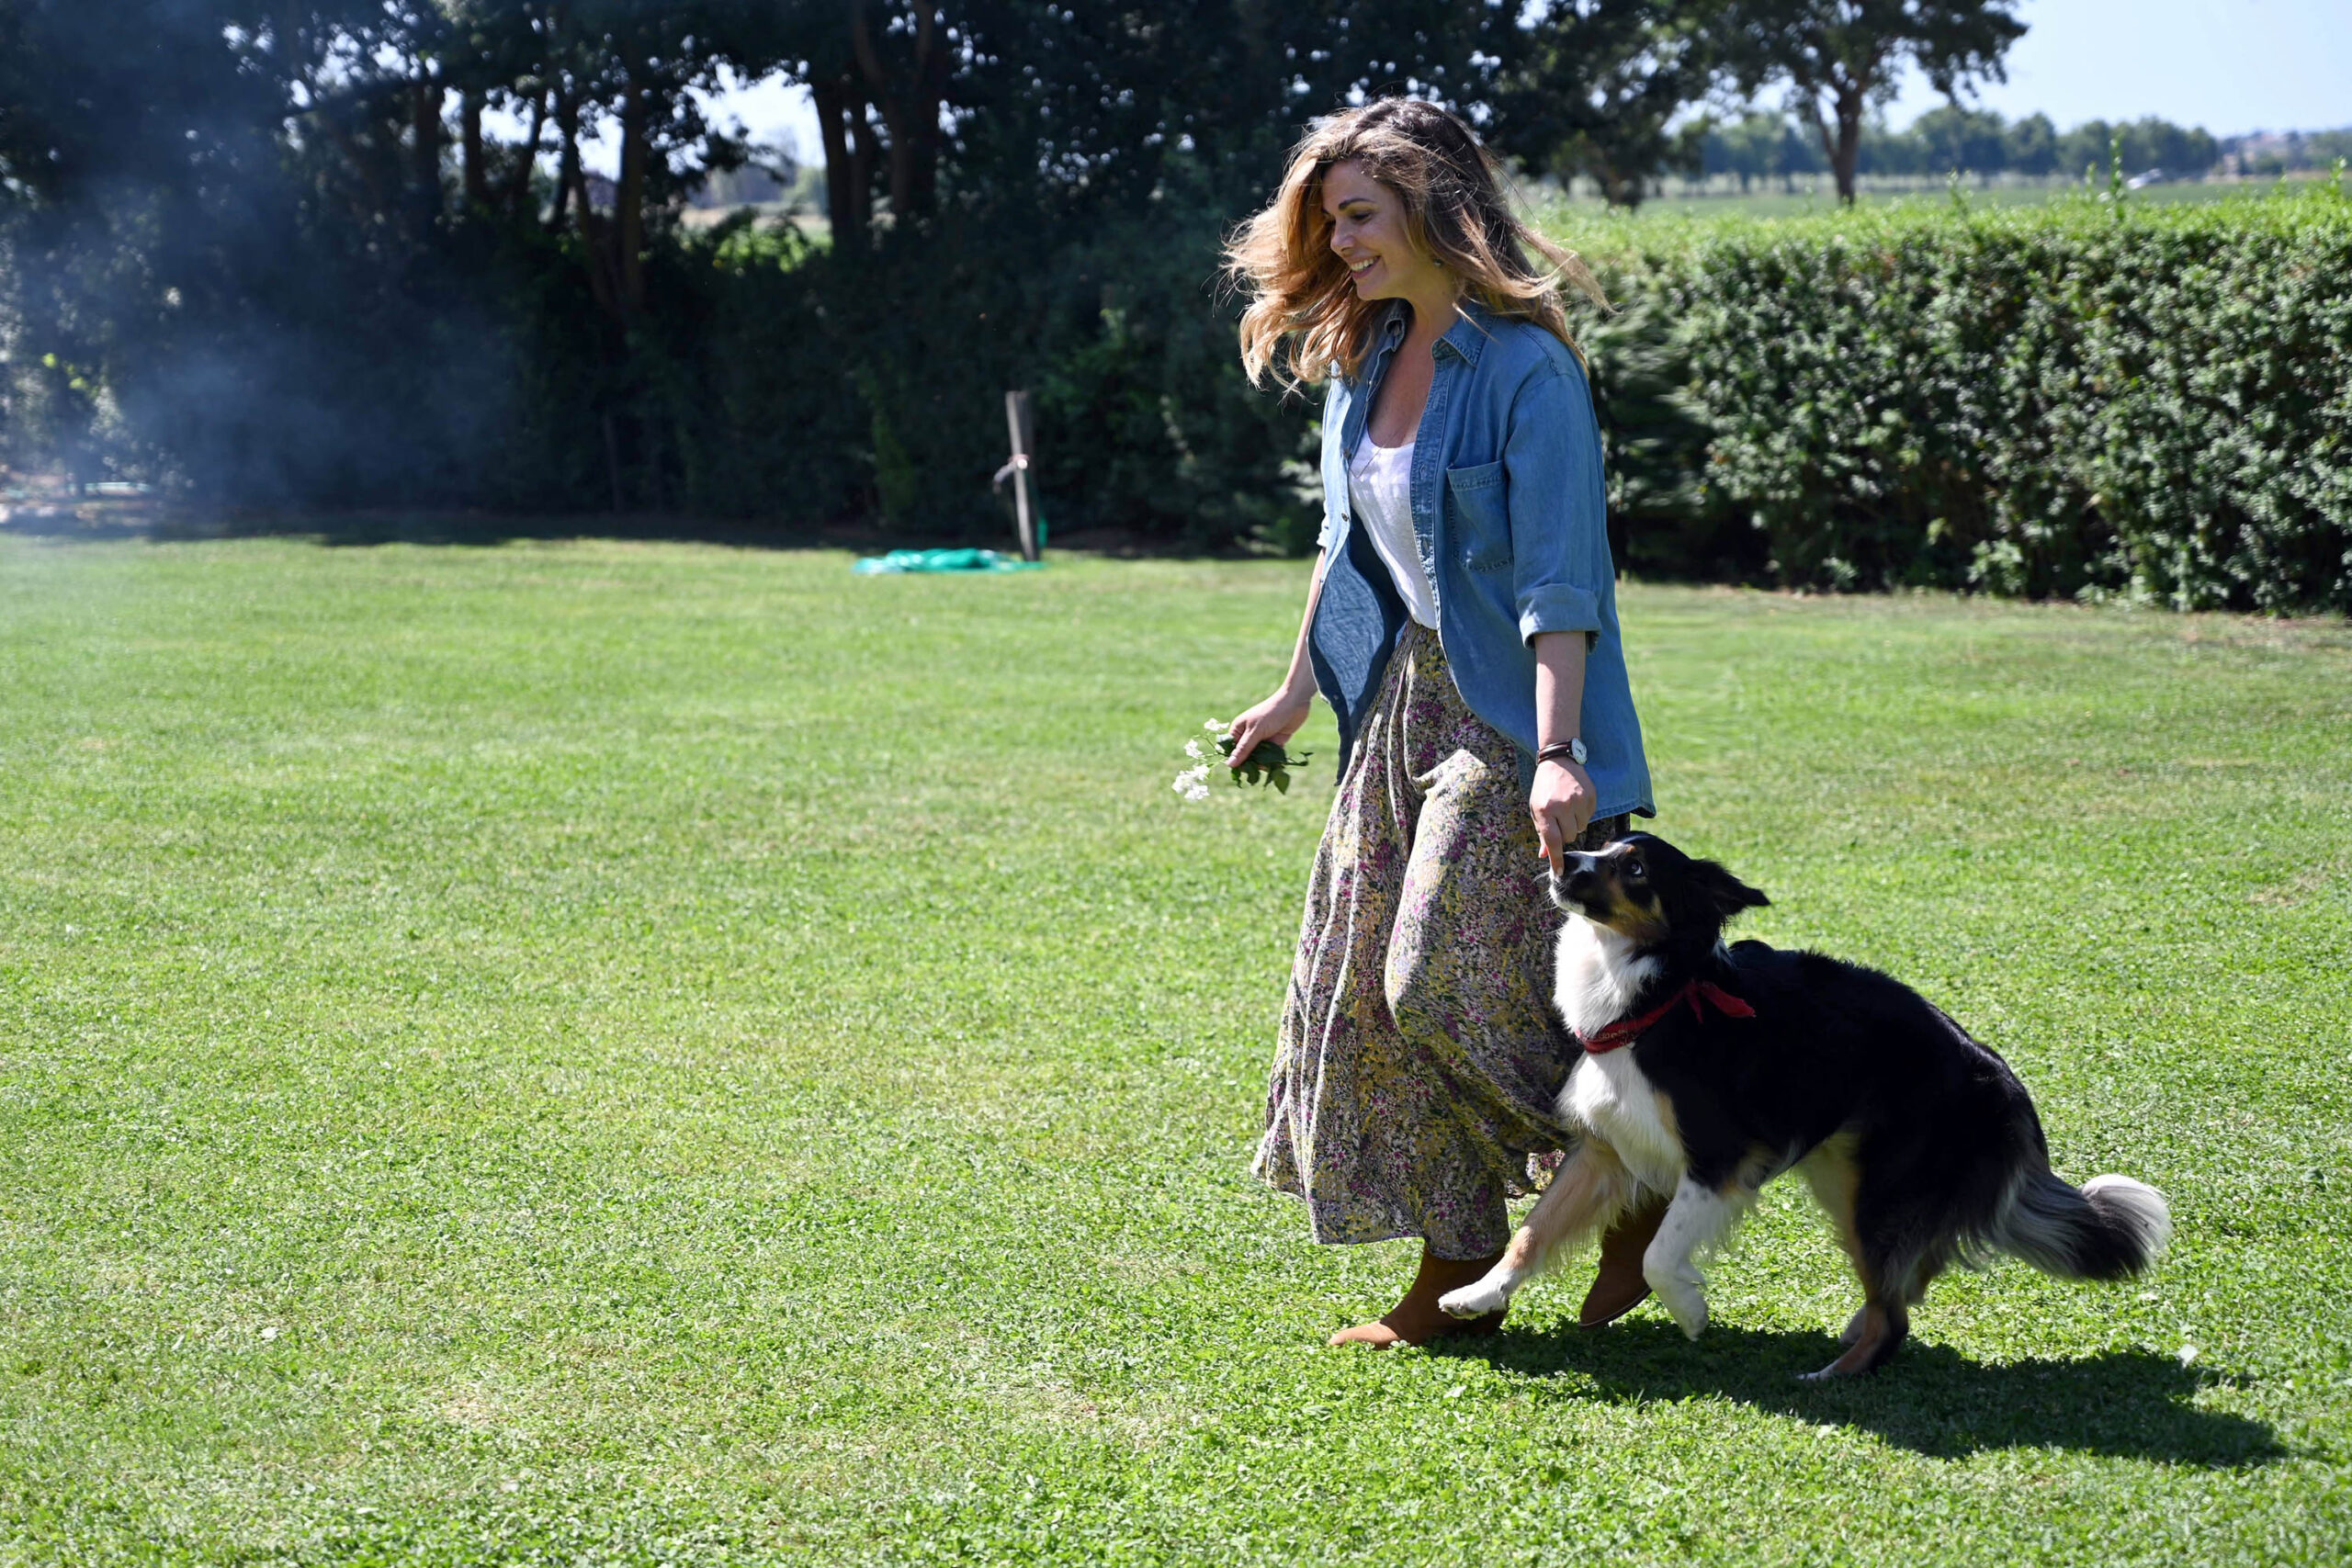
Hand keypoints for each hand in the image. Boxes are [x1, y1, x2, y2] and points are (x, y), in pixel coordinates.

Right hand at [1225, 683, 1313, 771]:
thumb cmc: (1271, 713)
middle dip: (1250, 764)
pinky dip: (1272, 761)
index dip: (1235, 760)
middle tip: (1257, 769)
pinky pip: (1270, 756)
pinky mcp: (1275, 742)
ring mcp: (1262, 739)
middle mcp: (1249, 735)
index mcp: (1239, 729)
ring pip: (1258, 758)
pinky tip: (1276, 766)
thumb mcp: (1255, 732)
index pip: (1232, 749)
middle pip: (1245, 755)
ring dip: (1262, 764)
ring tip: (1268, 767)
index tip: (1242, 770)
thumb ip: (1243, 749)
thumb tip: (1229, 764)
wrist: (1295, 703)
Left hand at [1531, 758, 1596, 875]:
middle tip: (1559, 820)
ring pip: (1581, 829)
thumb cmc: (1544, 788)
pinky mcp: (1590, 796)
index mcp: (1545, 810)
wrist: (1558, 761)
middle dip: (1564, 833)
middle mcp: (1562, 806)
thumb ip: (1542, 832)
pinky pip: (1589, 817)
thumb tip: (1545, 855)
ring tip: (1567, 809)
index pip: (1552, 841)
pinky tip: (1575, 802)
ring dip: (1574, 824)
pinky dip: (1582, 814)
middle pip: (1569, 837)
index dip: (1556, 858)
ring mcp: (1578, 800)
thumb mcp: (1536, 809)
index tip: (1559, 872)